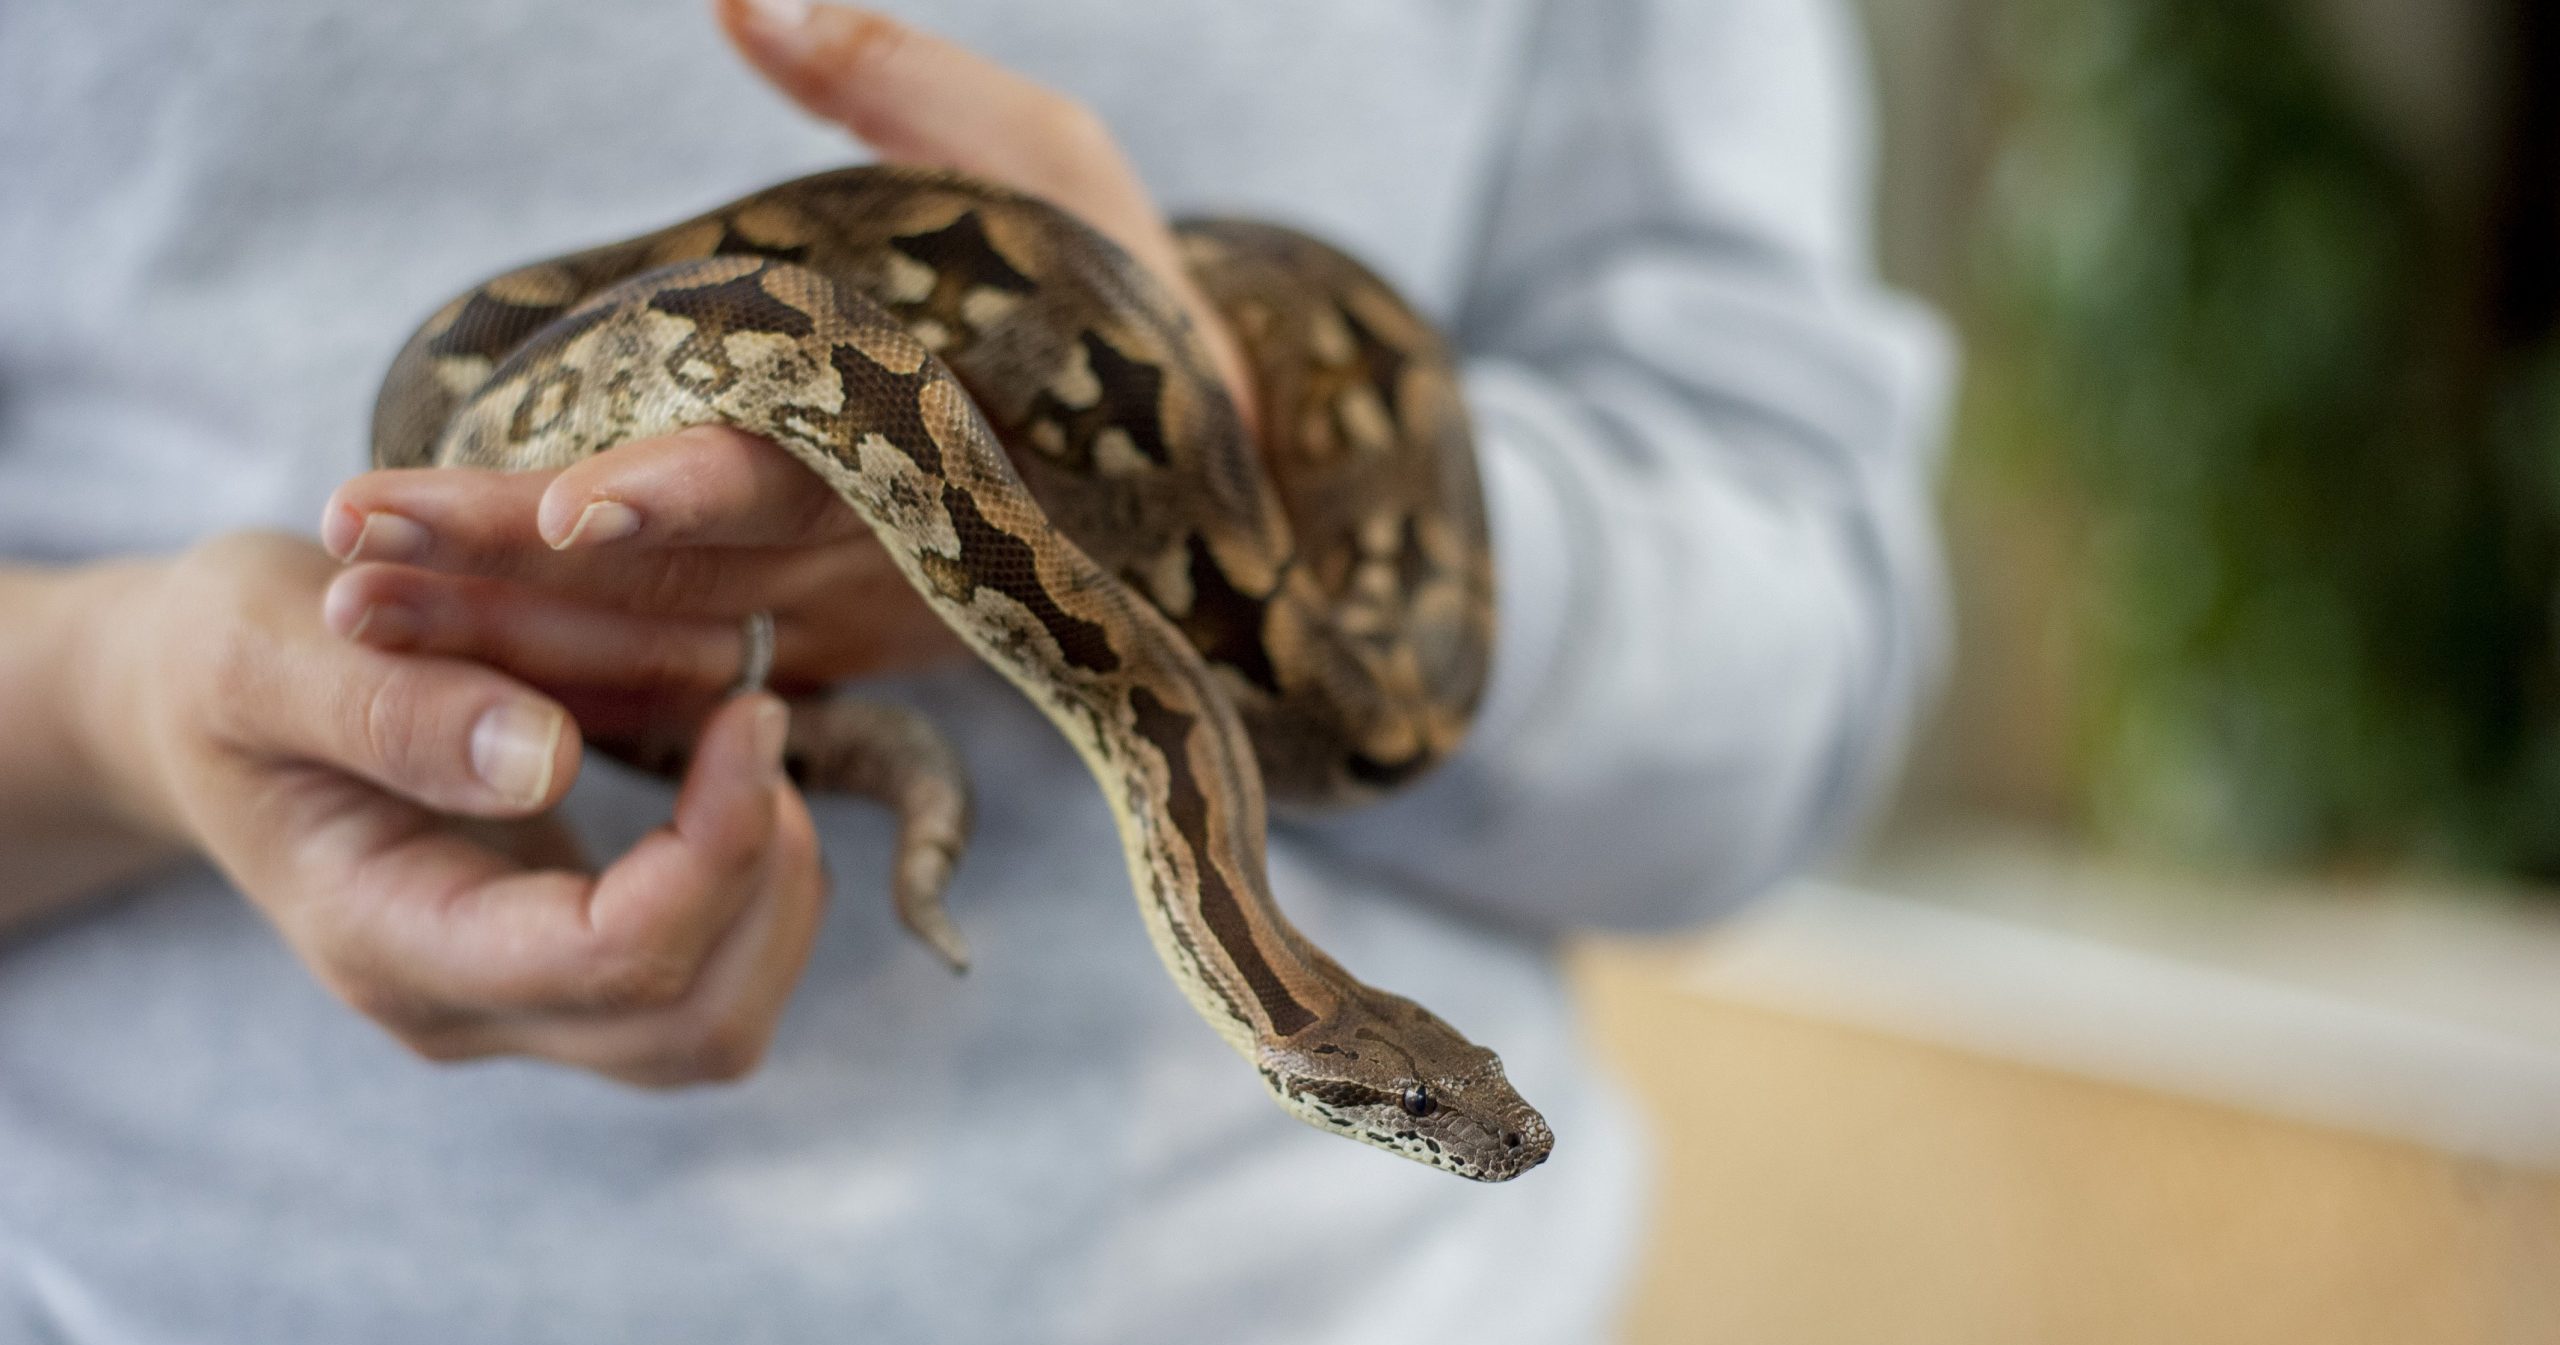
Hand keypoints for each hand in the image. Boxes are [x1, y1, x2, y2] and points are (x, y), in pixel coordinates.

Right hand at [70, 535, 825, 1086]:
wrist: (202, 710)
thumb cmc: (223, 664)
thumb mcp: (261, 648)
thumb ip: (390, 708)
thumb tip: (547, 757)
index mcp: (388, 938)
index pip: (609, 959)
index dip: (716, 847)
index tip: (750, 710)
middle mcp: (463, 1008)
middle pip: (692, 1025)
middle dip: (765, 882)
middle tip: (763, 723)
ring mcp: (517, 1006)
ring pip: (718, 1026)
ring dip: (776, 898)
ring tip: (756, 755)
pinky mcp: (565, 975)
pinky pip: (712, 983)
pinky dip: (758, 894)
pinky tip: (733, 786)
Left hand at [319, 2, 1253, 724]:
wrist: (1201, 473)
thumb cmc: (1116, 299)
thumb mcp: (1043, 171)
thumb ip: (898, 89)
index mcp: (925, 423)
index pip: (789, 461)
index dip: (680, 488)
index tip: (566, 507)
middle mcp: (874, 539)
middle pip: (679, 566)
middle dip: (514, 560)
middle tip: (361, 536)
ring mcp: (841, 603)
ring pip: (657, 632)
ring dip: (502, 623)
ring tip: (351, 592)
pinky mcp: (820, 633)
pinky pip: (678, 669)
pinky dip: (563, 666)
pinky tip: (438, 645)